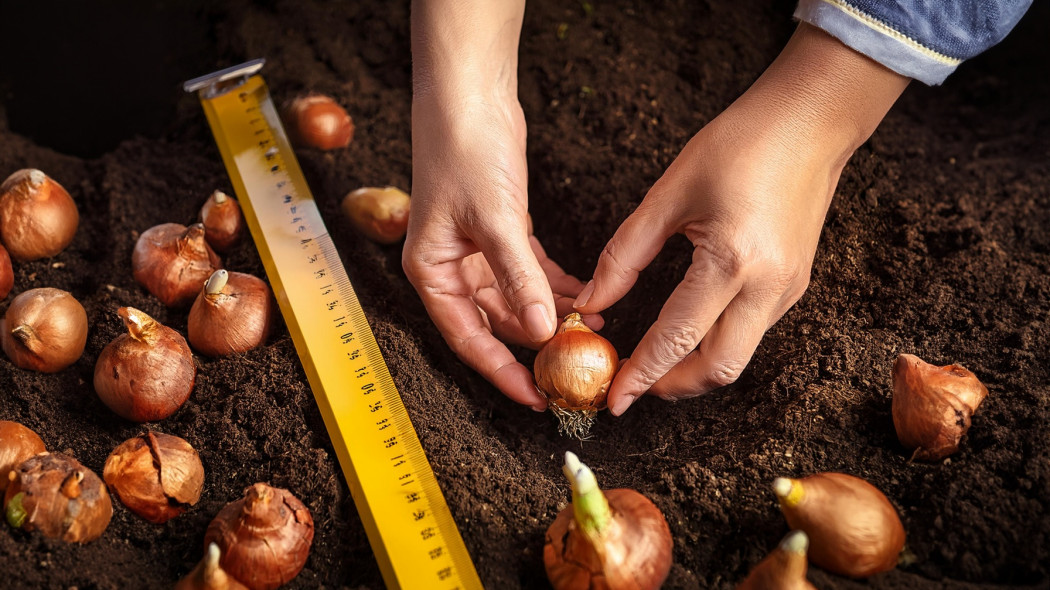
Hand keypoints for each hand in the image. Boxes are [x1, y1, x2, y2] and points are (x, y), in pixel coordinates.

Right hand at [405, 91, 599, 408]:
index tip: (535, 397)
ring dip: (552, 315)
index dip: (502, 372)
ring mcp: (476, 252)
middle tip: (576, 364)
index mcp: (432, 273)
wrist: (469, 95)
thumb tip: (542, 331)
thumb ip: (519, 279)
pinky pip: (530, 274)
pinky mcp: (501, 233)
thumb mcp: (494, 221)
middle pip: (495, 324)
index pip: (468, 339)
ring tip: (592, 330)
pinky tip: (585, 297)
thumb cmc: (462, 151)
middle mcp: (451, 269)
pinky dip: (556, 287)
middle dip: (535, 345)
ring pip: (517, 301)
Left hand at [574, 24, 908, 413]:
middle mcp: (767, 286)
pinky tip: (687, 332)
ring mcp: (788, 289)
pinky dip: (715, 344)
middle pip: (718, 369)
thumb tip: (591, 301)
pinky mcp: (795, 284)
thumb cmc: (740, 144)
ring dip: (693, 369)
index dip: (641, 376)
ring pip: (738, 356)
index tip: (612, 400)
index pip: (677, 339)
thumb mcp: (669, 194)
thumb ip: (625, 255)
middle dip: (671, 387)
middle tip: (632, 383)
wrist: (812, 121)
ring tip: (652, 362)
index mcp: (732, 262)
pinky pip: (752, 332)